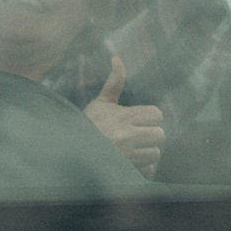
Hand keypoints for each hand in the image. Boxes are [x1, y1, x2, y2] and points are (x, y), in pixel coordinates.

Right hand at [82, 57, 164, 176]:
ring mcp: (128, 155)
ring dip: (147, 152)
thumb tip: (117, 58)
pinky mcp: (128, 171)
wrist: (71, 152)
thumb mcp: (100, 103)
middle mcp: (127, 136)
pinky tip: (130, 163)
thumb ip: (114, 83)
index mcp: (123, 116)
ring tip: (132, 150)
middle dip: (150, 135)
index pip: (156, 114)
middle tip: (136, 136)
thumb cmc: (87, 125)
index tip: (138, 120)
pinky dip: (142, 168)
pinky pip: (149, 170)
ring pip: (156, 153)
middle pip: (160, 134)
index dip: (149, 117)